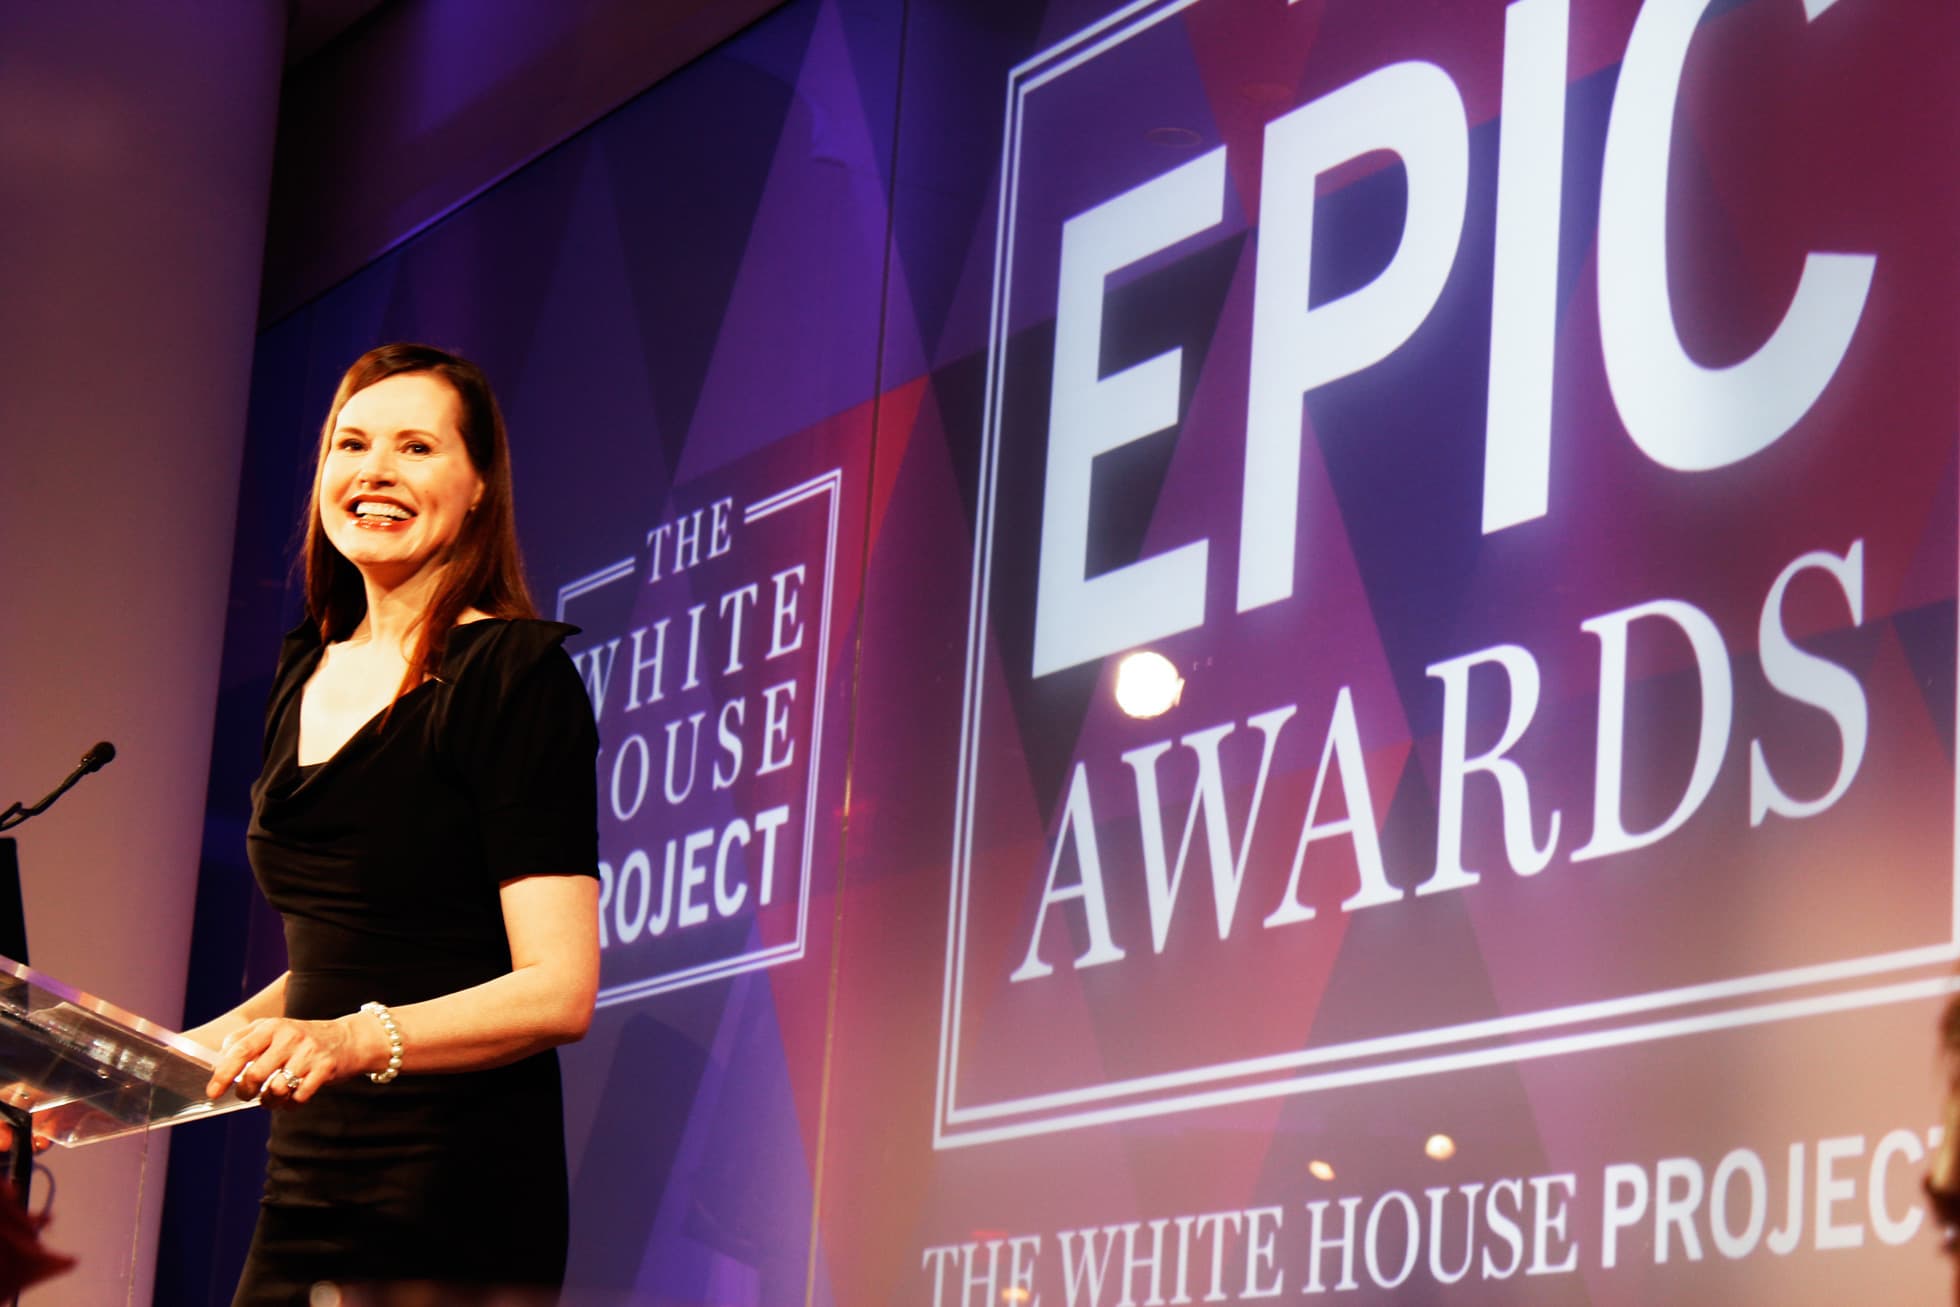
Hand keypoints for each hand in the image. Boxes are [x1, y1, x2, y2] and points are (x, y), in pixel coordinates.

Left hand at [204, 1016, 357, 1105]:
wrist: (348, 1039)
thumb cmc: (302, 1039)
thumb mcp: (274, 1030)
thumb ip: (245, 1040)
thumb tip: (218, 1061)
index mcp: (273, 1027)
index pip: (240, 1050)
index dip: (222, 1074)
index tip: (213, 1092)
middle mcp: (290, 1037)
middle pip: (255, 1074)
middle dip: (246, 1092)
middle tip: (247, 1095)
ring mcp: (309, 1053)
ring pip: (276, 1089)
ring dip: (269, 1101)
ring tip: (271, 1097)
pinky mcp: (325, 1069)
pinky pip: (298, 1097)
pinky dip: (290, 1104)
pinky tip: (291, 1098)